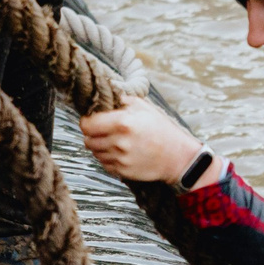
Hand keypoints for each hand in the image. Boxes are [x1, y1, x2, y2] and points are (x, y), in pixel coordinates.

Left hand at [78, 93, 210, 184]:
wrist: (177, 156)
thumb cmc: (162, 129)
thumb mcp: (145, 107)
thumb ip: (122, 100)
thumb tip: (105, 93)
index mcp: (123, 122)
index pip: (87, 124)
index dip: (87, 121)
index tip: (93, 119)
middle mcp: (119, 142)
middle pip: (87, 139)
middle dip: (92, 134)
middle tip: (103, 129)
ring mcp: (120, 158)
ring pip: (94, 152)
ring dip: (99, 146)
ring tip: (114, 140)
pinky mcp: (121, 171)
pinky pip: (104, 163)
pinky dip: (108, 157)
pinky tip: (120, 151)